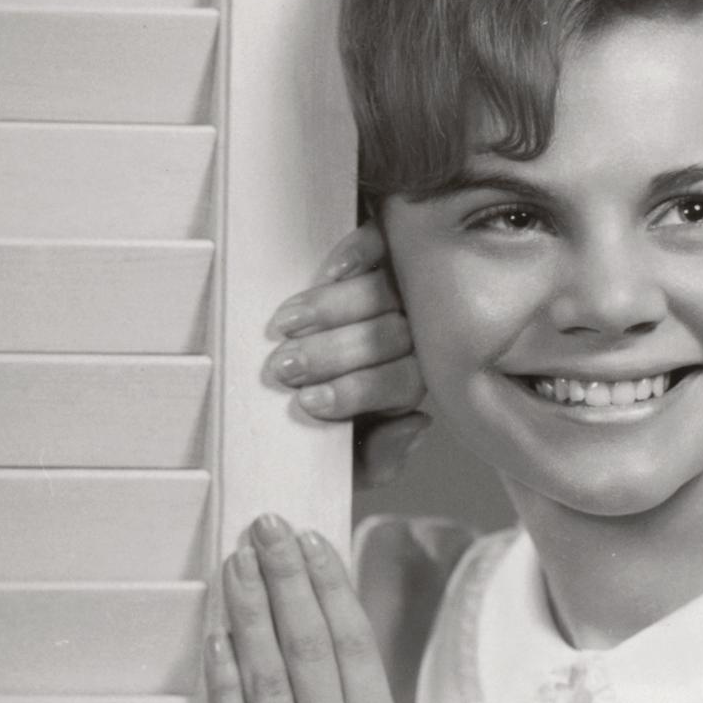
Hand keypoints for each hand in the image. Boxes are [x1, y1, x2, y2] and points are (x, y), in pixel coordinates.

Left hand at [206, 513, 448, 702]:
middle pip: (307, 644)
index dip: (327, 588)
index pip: (352, 646)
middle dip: (282, 579)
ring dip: (248, 613)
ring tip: (235, 564)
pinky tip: (216, 643)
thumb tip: (340, 699)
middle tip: (263, 528)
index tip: (310, 544)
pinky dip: (223, 682)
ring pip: (266, 674)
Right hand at [264, 220, 429, 485]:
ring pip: (386, 292)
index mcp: (408, 380)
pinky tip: (327, 273)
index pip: (402, 383)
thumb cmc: (326, 417)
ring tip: (285, 324)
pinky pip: (385, 244)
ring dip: (333, 309)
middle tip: (284, 366)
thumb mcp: (348, 457)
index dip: (359, 392)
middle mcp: (415, 334)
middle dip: (334, 354)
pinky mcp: (384, 248)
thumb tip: (418, 423)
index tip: (308, 403)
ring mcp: (402, 287)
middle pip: (391, 337)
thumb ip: (378, 459)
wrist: (302, 365)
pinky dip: (358, 254)